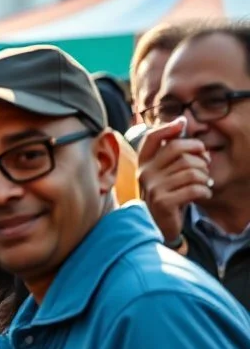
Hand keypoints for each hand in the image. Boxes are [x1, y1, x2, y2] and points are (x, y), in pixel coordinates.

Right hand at [137, 117, 211, 243]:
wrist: (157, 226)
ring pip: (190, 170)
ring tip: (204, 184)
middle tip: (206, 165)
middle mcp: (145, 173)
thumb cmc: (166, 196)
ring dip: (205, 177)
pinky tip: (202, 195)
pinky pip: (194, 188)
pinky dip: (205, 191)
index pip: (151, 138)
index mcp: (143, 164)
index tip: (182, 123)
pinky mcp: (163, 202)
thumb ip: (170, 154)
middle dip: (199, 155)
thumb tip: (181, 122)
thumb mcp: (164, 173)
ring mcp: (152, 187)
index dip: (167, 127)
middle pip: (178, 149)